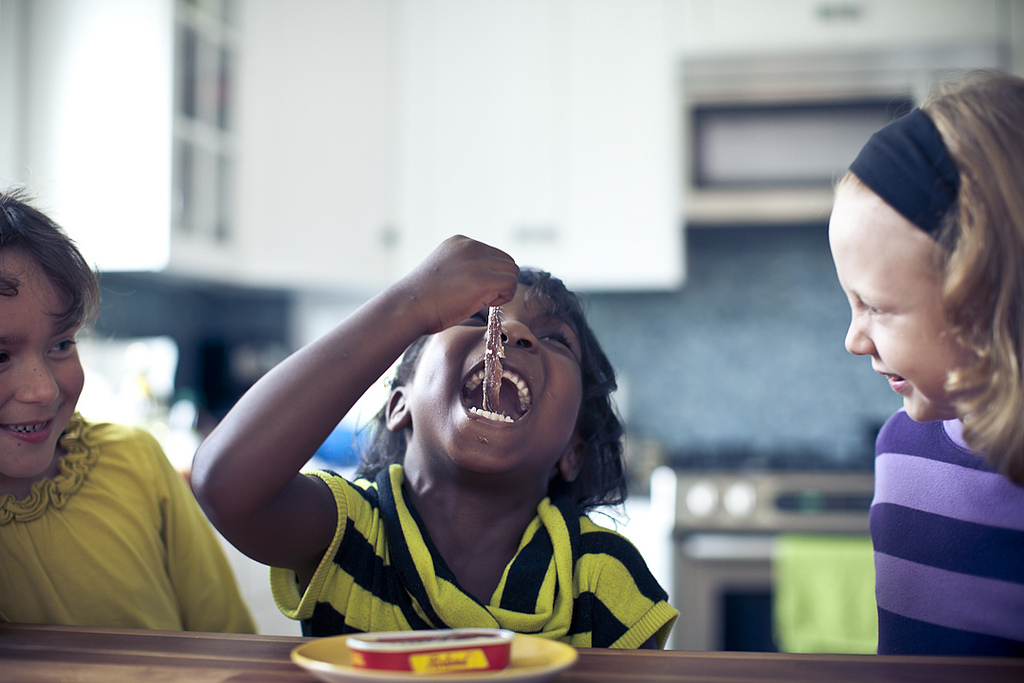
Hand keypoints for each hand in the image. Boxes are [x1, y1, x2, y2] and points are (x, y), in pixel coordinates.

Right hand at [398, 235, 519, 334]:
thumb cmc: (421, 300)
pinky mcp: (483, 279)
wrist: (406, 308)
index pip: (493, 255)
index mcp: (460, 242)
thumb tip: (489, 281)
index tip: (473, 290)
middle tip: (480, 298)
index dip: (490, 276)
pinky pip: (511, 284)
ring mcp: (477, 261)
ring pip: (512, 272)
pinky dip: (505, 297)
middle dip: (499, 281)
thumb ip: (465, 268)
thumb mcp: (444, 272)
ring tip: (482, 301)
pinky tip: (485, 304)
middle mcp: (470, 246)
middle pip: (507, 262)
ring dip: (503, 289)